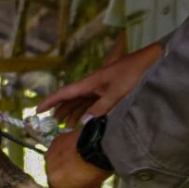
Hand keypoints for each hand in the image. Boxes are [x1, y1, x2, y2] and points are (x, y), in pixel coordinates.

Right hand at [37, 42, 163, 126]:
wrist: (151, 61)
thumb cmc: (134, 73)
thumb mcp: (117, 92)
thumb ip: (101, 108)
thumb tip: (83, 122)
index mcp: (89, 83)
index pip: (64, 93)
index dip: (49, 102)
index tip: (37, 110)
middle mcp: (91, 86)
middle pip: (70, 99)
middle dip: (59, 111)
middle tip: (51, 124)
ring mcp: (100, 88)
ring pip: (81, 102)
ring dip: (73, 113)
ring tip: (67, 126)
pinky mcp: (109, 91)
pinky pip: (92, 103)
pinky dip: (86, 112)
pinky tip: (86, 120)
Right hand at [44, 131, 111, 187]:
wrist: (99, 145)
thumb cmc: (96, 167)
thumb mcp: (93, 185)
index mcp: (56, 185)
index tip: (74, 186)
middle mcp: (49, 171)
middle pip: (54, 177)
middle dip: (64, 175)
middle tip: (77, 172)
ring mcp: (50, 156)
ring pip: (54, 162)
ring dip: (62, 162)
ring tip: (76, 159)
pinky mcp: (54, 143)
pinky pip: (56, 149)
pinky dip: (63, 150)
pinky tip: (74, 149)